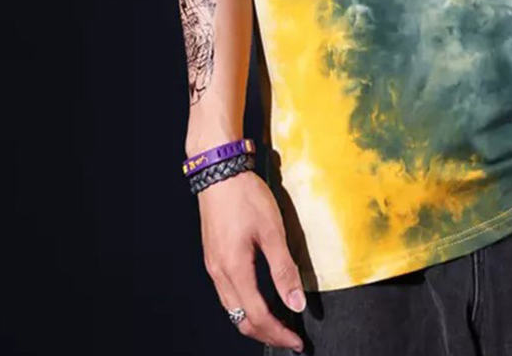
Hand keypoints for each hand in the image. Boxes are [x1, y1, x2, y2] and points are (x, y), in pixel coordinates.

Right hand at [198, 170, 305, 350]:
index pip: (258, 316)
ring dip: (255, 322)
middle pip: (241, 320)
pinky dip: (245, 305)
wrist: (219, 173)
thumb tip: (296, 304)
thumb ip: (284, 270)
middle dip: (267, 334)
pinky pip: (228, 294)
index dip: (279, 333)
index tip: (297, 342)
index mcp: (234, 270)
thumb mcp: (272, 231)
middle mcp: (219, 274)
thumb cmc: (246, 197)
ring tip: (278, 324)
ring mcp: (213, 266)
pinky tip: (259, 300)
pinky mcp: (213, 257)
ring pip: (232, 309)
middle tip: (289, 339)